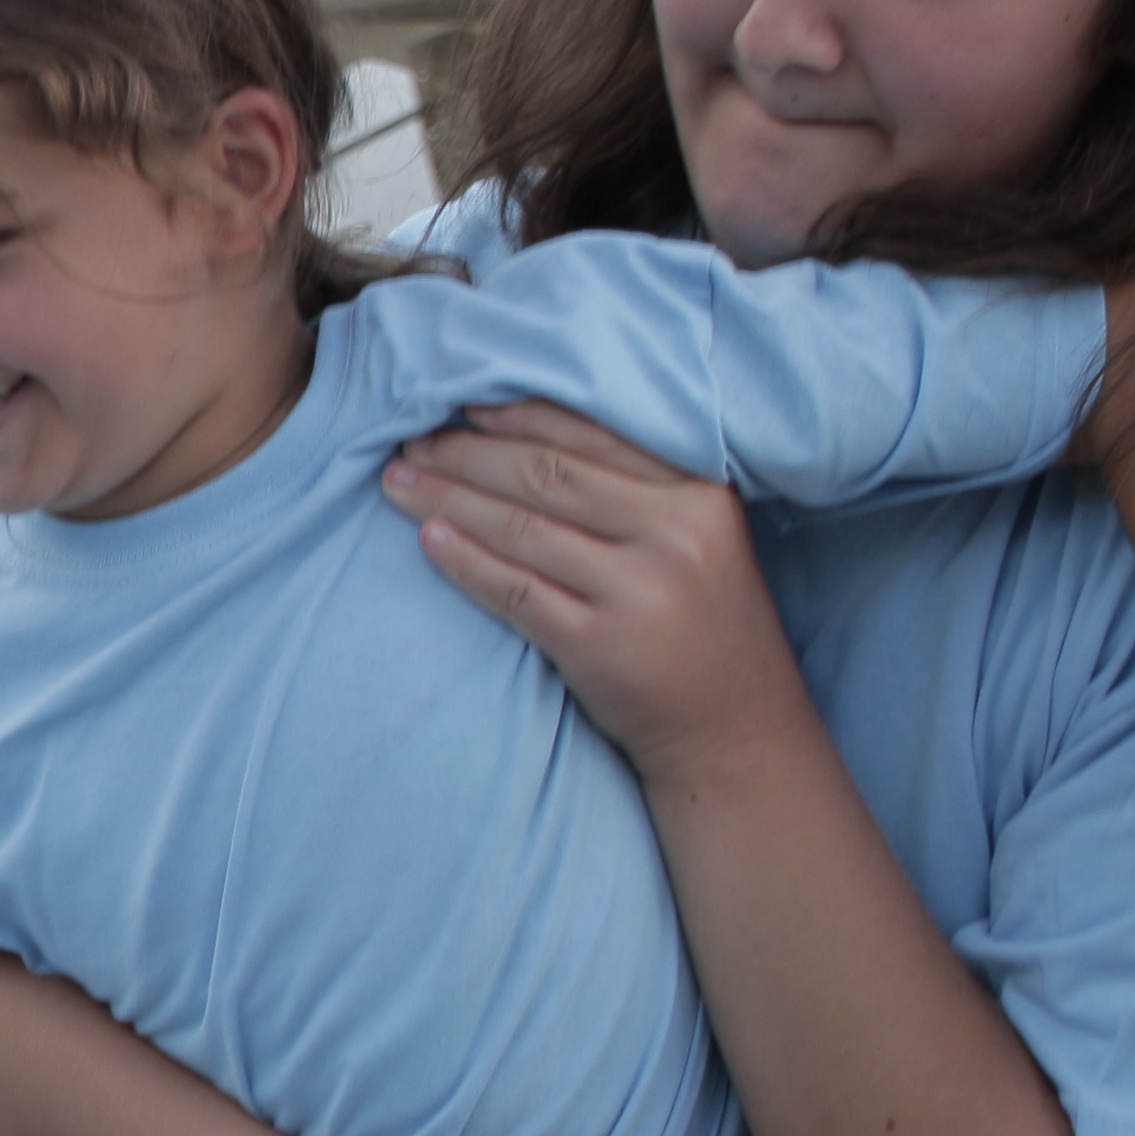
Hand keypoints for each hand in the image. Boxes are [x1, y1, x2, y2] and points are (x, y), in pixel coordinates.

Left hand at [385, 404, 797, 768]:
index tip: (460, 406)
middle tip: (410, 441)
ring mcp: (637, 590)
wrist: (735, 729)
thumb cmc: (703, 625)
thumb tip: (531, 438)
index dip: (518, 417)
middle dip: (467, 454)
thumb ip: (641, 491)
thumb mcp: (698, 540)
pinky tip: (427, 539)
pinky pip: (514, 591)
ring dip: (448, 500)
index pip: (592, 437)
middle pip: (547, 476)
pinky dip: (464, 562)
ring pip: (522, 529)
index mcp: (700, 493)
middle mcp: (673, 532)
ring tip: (398, 482)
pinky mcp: (599, 644)